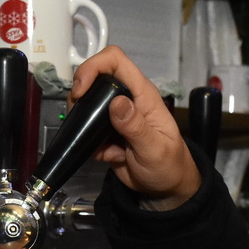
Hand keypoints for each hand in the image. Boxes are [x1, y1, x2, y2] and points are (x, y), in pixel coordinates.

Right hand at [70, 46, 200, 208]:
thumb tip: (116, 103)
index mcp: (142, 94)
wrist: (166, 188)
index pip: (115, 61)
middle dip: (81, 96)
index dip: (93, 67)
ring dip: (83, 123)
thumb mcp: (154, 149)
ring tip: (97, 144)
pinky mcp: (105, 131)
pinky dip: (89, 143)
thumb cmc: (168, 165)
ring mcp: (114, 115)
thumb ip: (136, 127)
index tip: (80, 91)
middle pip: (94, 78)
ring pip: (87, 103)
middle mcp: (126, 98)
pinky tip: (106, 156)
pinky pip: (87, 129)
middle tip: (80, 119)